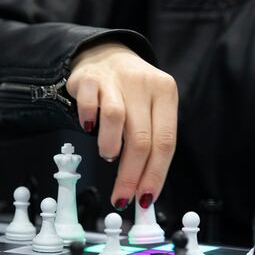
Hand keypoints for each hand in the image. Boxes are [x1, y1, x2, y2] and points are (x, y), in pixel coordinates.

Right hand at [67, 42, 177, 209]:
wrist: (104, 55)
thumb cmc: (130, 94)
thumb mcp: (148, 111)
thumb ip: (150, 144)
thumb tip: (143, 190)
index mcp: (166, 94)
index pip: (165, 143)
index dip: (155, 175)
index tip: (144, 199)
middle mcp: (144, 83)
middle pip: (142, 139)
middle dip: (131, 175)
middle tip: (122, 197)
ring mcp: (116, 78)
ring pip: (116, 119)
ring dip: (110, 148)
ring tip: (108, 155)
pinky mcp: (90, 77)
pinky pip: (89, 105)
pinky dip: (88, 121)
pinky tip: (89, 127)